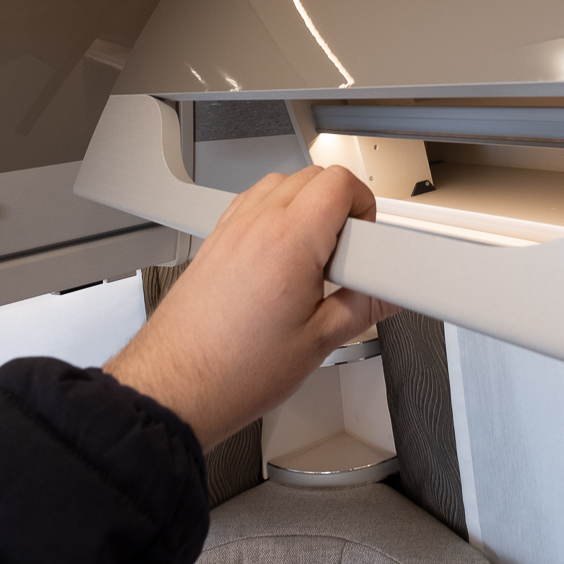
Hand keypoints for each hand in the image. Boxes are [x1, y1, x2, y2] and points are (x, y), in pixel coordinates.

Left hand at [104, 166, 398, 449]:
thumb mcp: (319, 342)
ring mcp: (232, 228)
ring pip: (281, 184)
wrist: (176, 386)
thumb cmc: (232, 369)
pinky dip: (274, 215)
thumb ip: (364, 308)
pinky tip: (282, 258)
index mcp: (290, 238)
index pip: (341, 184)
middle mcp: (257, 222)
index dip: (365, 207)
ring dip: (306, 206)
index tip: (368, 243)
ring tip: (316, 255)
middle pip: (314, 177)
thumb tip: (387, 294)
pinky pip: (252, 204)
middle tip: (349, 253)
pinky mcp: (214, 241)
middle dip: (341, 205)